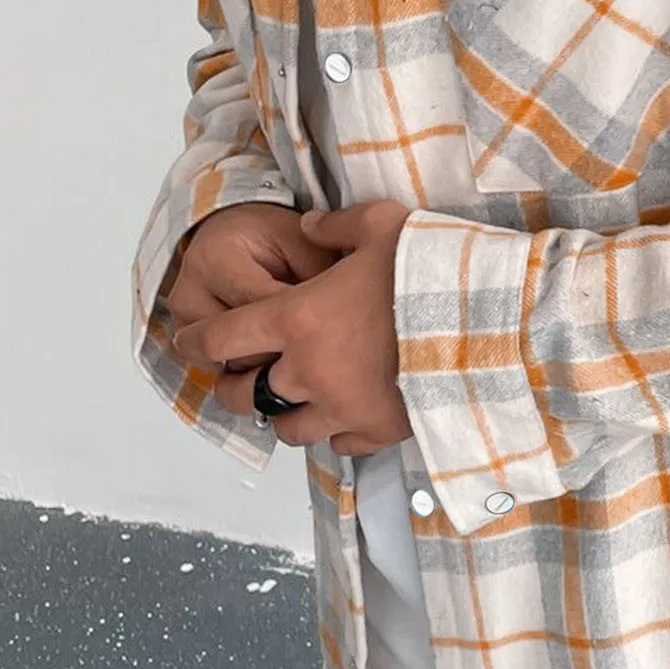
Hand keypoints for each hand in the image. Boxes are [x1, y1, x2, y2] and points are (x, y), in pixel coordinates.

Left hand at [171, 199, 414, 457]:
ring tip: (294, 400)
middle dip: (234, 386)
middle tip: (239, 378)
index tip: (185, 342)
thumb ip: (336, 225)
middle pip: (245, 394)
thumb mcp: (380, 224)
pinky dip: (335, 431)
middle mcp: (308, 370)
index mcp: (297, 318)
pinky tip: (344, 414)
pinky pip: (339, 443)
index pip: (221, 338)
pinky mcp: (377, 429)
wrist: (484, 320)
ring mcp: (342, 406)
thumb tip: (312, 226)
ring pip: (287, 428)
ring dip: (283, 413)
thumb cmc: (428, 269)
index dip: (194, 341)